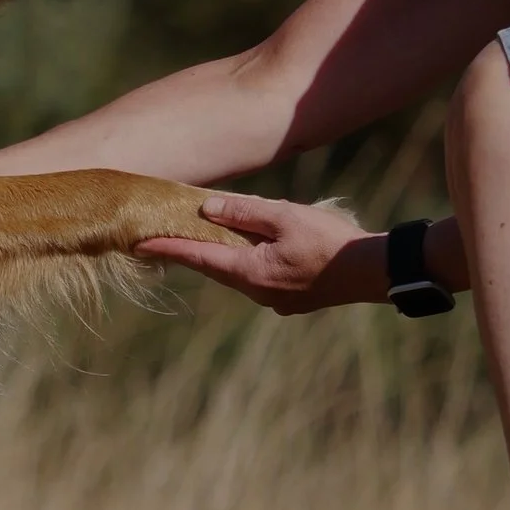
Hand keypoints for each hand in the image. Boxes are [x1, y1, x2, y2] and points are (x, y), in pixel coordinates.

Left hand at [135, 194, 386, 315]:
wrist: (371, 271)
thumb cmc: (330, 241)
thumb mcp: (285, 216)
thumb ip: (245, 212)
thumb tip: (208, 210)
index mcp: (250, 272)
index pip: (198, 258)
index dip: (167, 249)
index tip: (138, 245)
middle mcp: (257, 292)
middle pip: (215, 268)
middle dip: (191, 252)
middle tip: (162, 239)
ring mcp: (275, 300)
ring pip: (238, 274)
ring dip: (223, 257)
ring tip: (206, 238)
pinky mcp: (291, 300)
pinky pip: (258, 279)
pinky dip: (247, 264)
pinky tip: (251, 250)